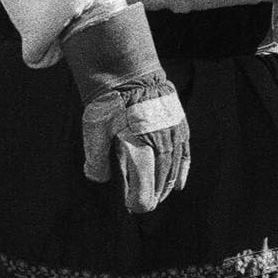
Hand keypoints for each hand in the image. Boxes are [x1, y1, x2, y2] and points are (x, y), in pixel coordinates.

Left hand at [65, 2, 189, 213]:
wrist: (130, 71)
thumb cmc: (109, 101)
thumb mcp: (93, 129)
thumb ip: (95, 158)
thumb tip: (100, 178)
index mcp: (140, 145)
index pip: (145, 184)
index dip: (139, 199)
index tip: (132, 206)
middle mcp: (160, 141)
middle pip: (160, 178)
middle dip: (151, 195)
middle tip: (141, 205)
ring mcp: (173, 133)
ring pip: (172, 168)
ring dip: (165, 186)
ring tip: (156, 197)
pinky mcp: (179, 125)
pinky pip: (184, 153)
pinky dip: (182, 171)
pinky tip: (178, 186)